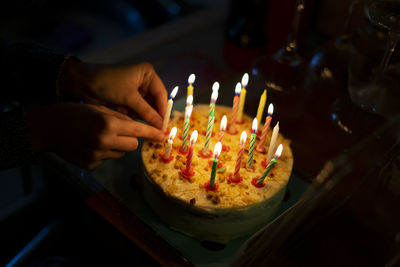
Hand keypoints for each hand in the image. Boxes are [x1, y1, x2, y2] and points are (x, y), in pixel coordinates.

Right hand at [26, 103, 163, 168]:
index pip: (138, 130)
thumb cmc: (74, 112)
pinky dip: (104, 152)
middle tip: (119, 131)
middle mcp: (104, 141)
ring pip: (121, 153)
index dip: (152, 133)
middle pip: (133, 145)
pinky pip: (107, 159)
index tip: (162, 136)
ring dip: (117, 146)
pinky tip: (91, 145)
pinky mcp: (90, 165)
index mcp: (108, 124)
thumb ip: (120, 118)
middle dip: (131, 138)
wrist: (47, 128)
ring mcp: (97, 155)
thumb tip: (140, 126)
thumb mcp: (99, 108)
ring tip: (101, 137)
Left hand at [59, 60, 167, 128]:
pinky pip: (136, 112)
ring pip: (146, 109)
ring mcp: (135, 92)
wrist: (81, 83)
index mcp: (147, 74)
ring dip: (144, 119)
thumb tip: (161, 127)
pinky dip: (134, 118)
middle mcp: (144, 82)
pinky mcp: (127, 101)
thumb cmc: (107, 83)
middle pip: (155, 103)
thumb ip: (147, 112)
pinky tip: (135, 126)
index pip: (161, 95)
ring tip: (147, 131)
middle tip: (157, 132)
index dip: (163, 110)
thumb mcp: (129, 97)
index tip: (164, 125)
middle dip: (154, 116)